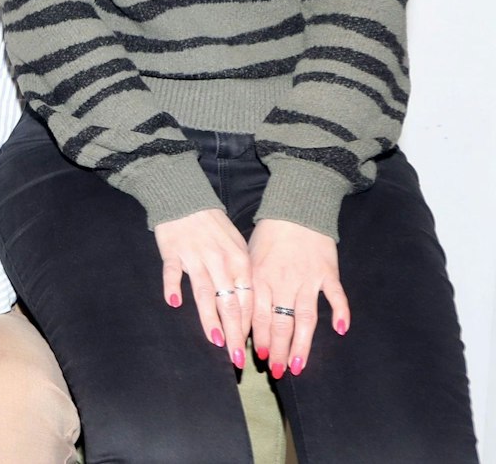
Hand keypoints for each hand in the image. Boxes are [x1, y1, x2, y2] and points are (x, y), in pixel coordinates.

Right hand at [154, 208, 251, 366]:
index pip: (248, 300)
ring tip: (216, 341)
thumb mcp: (236, 247)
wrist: (185, 198)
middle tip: (237, 358)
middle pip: (229, 303)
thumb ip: (241, 276)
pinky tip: (174, 304)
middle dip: (235, 333)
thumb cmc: (214, 227)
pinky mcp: (172, 252)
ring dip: (210, 318)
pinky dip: (173, 286)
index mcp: (239, 262)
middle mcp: (220, 262)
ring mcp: (195, 257)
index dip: (250, 327)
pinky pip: (172, 272)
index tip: (252, 350)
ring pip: (204, 293)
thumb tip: (245, 310)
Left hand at [248, 219, 346, 379]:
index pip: (258, 316)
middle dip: (277, 350)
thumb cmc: (268, 235)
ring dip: (302, 343)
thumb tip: (241, 313)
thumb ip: (247, 285)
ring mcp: (307, 278)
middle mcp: (283, 281)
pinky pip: (335, 295)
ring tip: (298, 365)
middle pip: (281, 323)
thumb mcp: (248, 258)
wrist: (295, 209)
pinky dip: (340, 312)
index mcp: (259, 278)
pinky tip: (341, 330)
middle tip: (277, 371)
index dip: (258, 339)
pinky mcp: (328, 272)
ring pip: (305, 317)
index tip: (257, 358)